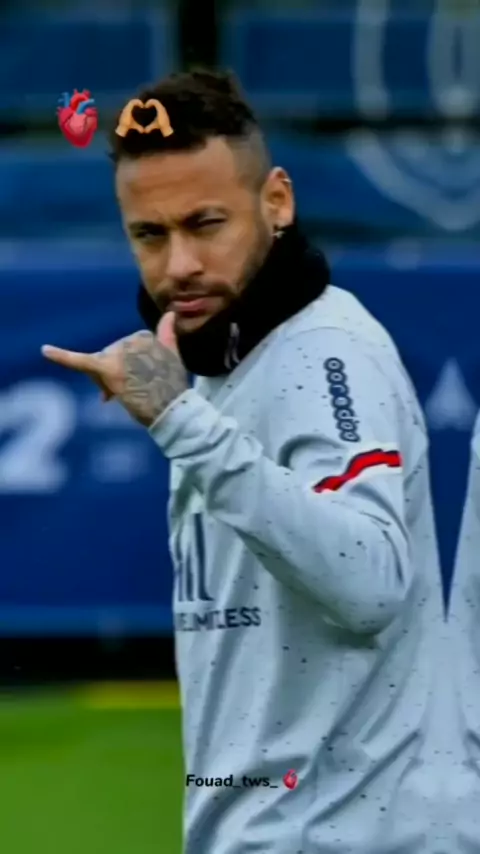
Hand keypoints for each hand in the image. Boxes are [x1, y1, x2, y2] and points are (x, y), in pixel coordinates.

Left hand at [41, 312, 187, 427]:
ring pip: (98, 366)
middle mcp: (129, 341)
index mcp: (144, 336)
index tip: (142, 381)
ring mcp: (118, 354)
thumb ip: (167, 335)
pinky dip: (61, 356)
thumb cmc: (172, 386)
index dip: (128, 368)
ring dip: (106, 381)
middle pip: (108, 358)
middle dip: (114, 375)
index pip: (122, 350)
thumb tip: (169, 314)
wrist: (172, 409)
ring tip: (125, 395)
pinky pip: (80, 361)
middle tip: (130, 393)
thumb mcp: (172, 357)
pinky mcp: (107, 369)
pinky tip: (45, 350)